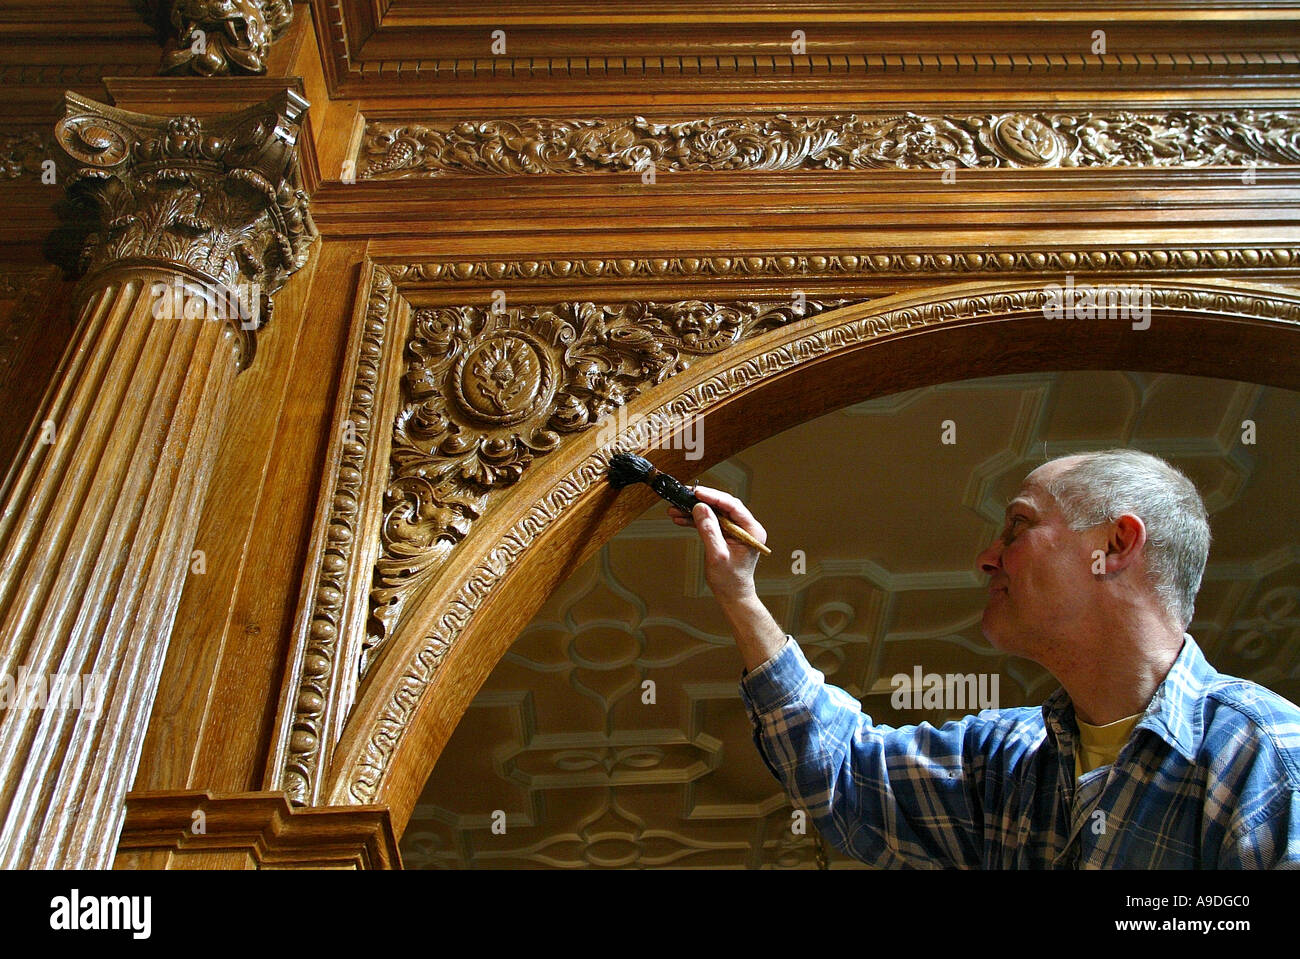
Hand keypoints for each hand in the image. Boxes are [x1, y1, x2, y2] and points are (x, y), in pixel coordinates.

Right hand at [668, 485, 767, 607]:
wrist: (732, 595)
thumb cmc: (731, 580)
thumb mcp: (718, 555)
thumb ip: (709, 530)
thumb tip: (700, 509)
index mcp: (751, 530)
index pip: (733, 506)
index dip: (714, 497)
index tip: (697, 493)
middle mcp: (745, 527)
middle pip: (723, 506)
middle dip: (701, 501)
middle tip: (684, 496)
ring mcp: (735, 530)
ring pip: (714, 512)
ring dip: (694, 511)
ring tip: (676, 509)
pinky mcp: (726, 534)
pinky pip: (711, 522)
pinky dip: (696, 520)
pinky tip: (681, 519)